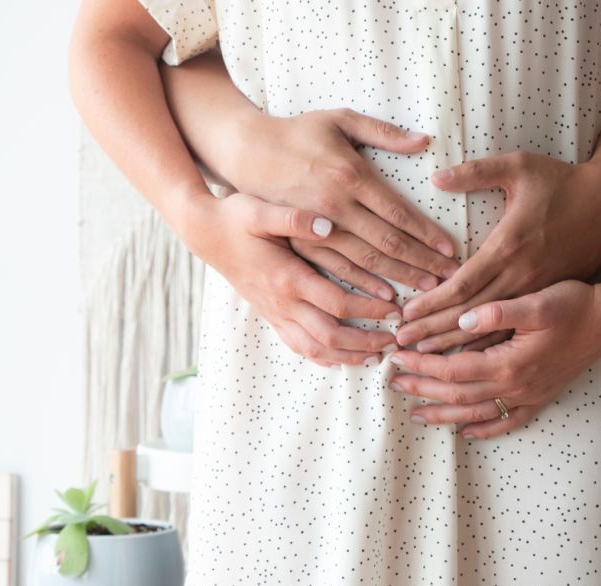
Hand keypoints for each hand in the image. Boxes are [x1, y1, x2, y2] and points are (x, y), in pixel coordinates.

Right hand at [181, 191, 401, 366]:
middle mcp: (282, 302)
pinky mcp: (270, 315)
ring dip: (347, 356)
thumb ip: (294, 218)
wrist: (204, 233)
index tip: (396, 309)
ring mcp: (274, 313)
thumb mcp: (260, 211)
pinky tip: (339, 359)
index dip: (369, 310)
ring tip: (375, 357)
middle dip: (365, 343)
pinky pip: (297, 346)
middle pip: (330, 336)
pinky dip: (321, 357)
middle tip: (394, 342)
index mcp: (287, 278)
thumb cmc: (234, 218)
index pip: (337, 303)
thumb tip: (327, 224)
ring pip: (314, 349)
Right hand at [218, 107, 460, 293]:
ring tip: (428, 290)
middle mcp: (335, 206)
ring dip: (399, 277)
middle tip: (450, 277)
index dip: (427, 234)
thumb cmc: (297, 133)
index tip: (451, 249)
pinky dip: (363, 286)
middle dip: (422, 262)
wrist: (246, 152)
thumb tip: (424, 141)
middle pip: (387, 243)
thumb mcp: (339, 119)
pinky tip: (386, 295)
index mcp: (350, 175)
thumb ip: (383, 132)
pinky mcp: (300, 242)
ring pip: (365, 262)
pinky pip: (336, 270)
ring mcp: (316, 228)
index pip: (398, 213)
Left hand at [388, 280, 600, 438]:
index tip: (398, 356)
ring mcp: (529, 395)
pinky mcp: (540, 397)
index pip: (452, 368)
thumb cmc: (573, 305)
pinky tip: (468, 433)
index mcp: (508, 362)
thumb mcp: (536, 301)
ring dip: (444, 415)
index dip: (422, 364)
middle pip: (457, 394)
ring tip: (417, 415)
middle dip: (423, 388)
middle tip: (394, 384)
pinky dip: (485, 430)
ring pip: (477, 413)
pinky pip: (508, 421)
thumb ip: (497, 312)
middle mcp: (515, 385)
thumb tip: (462, 320)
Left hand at [396, 151, 600, 351]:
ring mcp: (536, 291)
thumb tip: (435, 176)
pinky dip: (488, 345)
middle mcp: (520, 276)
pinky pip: (513, 330)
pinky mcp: (547, 298)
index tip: (404, 315)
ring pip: (489, 329)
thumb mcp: (520, 166)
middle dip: (432, 331)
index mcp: (508, 247)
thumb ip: (475, 172)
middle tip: (400, 344)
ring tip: (424, 358)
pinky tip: (467, 358)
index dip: (430, 303)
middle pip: (468, 315)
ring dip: (455, 345)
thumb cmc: (563, 182)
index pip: (460, 285)